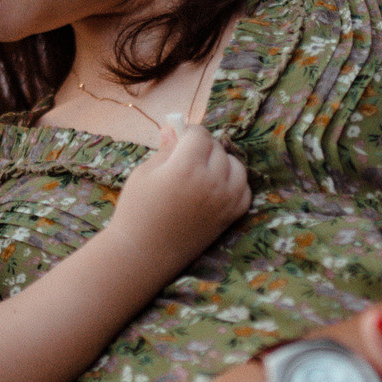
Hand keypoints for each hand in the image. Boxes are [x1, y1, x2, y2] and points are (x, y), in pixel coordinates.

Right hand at [109, 116, 249, 262]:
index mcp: (186, 168)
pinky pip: (244, 190)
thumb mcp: (145, 173)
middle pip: (218, 149)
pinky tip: (215, 187)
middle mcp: (211, 183)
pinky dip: (234, 184)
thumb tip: (173, 127)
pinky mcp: (230, 217)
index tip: (178, 137)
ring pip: (236, 166)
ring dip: (222, 163)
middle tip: (184, 157)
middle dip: (202, 147)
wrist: (142, 254)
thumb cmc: (137, 211)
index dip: (188, 133)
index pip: (200, 135)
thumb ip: (166, 149)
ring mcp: (225, 201)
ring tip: (202, 171)